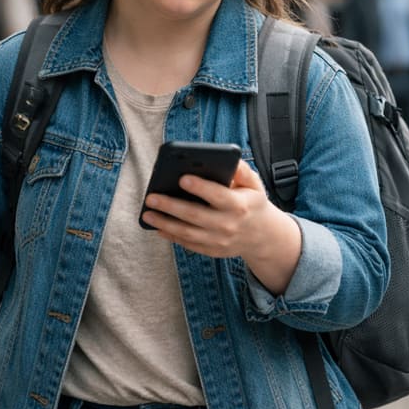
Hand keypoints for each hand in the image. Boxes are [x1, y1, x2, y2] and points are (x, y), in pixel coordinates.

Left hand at [141, 161, 287, 260]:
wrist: (262, 235)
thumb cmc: (252, 202)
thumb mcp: (254, 184)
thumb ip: (241, 170)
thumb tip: (225, 158)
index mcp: (239, 205)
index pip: (217, 195)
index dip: (200, 187)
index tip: (182, 178)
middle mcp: (228, 225)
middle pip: (195, 215)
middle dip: (170, 206)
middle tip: (150, 198)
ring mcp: (219, 241)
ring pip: (187, 233)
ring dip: (164, 223)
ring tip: (147, 213)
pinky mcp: (212, 250)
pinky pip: (188, 244)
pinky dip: (171, 236)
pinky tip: (158, 226)